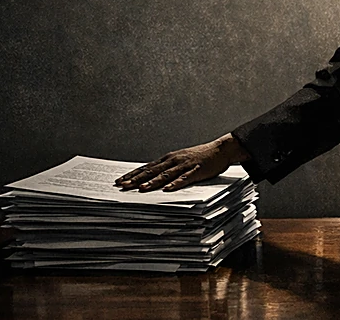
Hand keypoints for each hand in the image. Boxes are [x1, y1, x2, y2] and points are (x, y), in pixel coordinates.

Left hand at [114, 133, 251, 191]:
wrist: (220, 150)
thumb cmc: (200, 157)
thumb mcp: (180, 160)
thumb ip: (167, 169)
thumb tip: (152, 178)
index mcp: (168, 159)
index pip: (146, 167)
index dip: (132, 174)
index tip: (120, 181)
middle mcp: (173, 160)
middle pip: (151, 171)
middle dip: (136, 179)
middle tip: (122, 186)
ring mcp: (184, 165)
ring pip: (165, 174)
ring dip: (153, 182)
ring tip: (142, 189)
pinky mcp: (196, 170)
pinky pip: (184, 178)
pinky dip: (175, 183)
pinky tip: (168, 189)